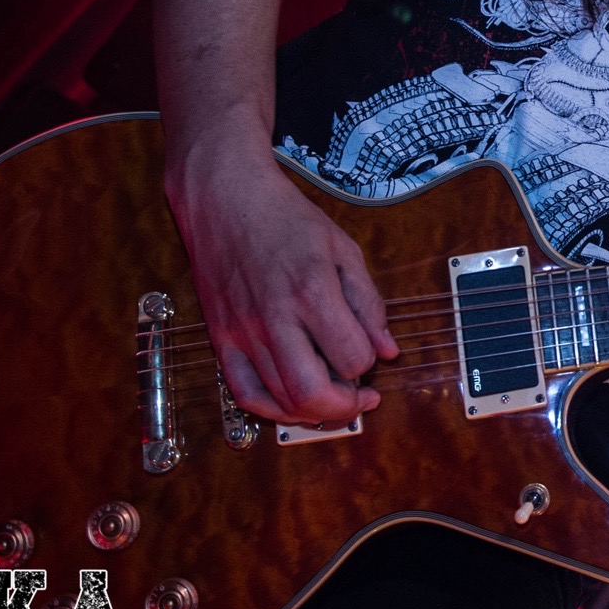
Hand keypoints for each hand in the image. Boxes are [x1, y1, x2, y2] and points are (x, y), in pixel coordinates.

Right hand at [167, 146, 398, 424]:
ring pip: (280, 400)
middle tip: (359, 399)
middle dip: (345, 407)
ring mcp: (243, 331)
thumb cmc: (285, 218)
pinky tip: (292, 404)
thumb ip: (368, 303)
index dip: (369, 363)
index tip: (370, 355)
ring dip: (313, 411)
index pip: (353, 357)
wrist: (224, 197)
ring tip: (331, 397)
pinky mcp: (221, 338)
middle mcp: (275, 316)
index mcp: (312, 290)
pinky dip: (271, 410)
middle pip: (313, 393)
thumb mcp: (343, 248)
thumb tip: (388, 351)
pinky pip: (243, 394)